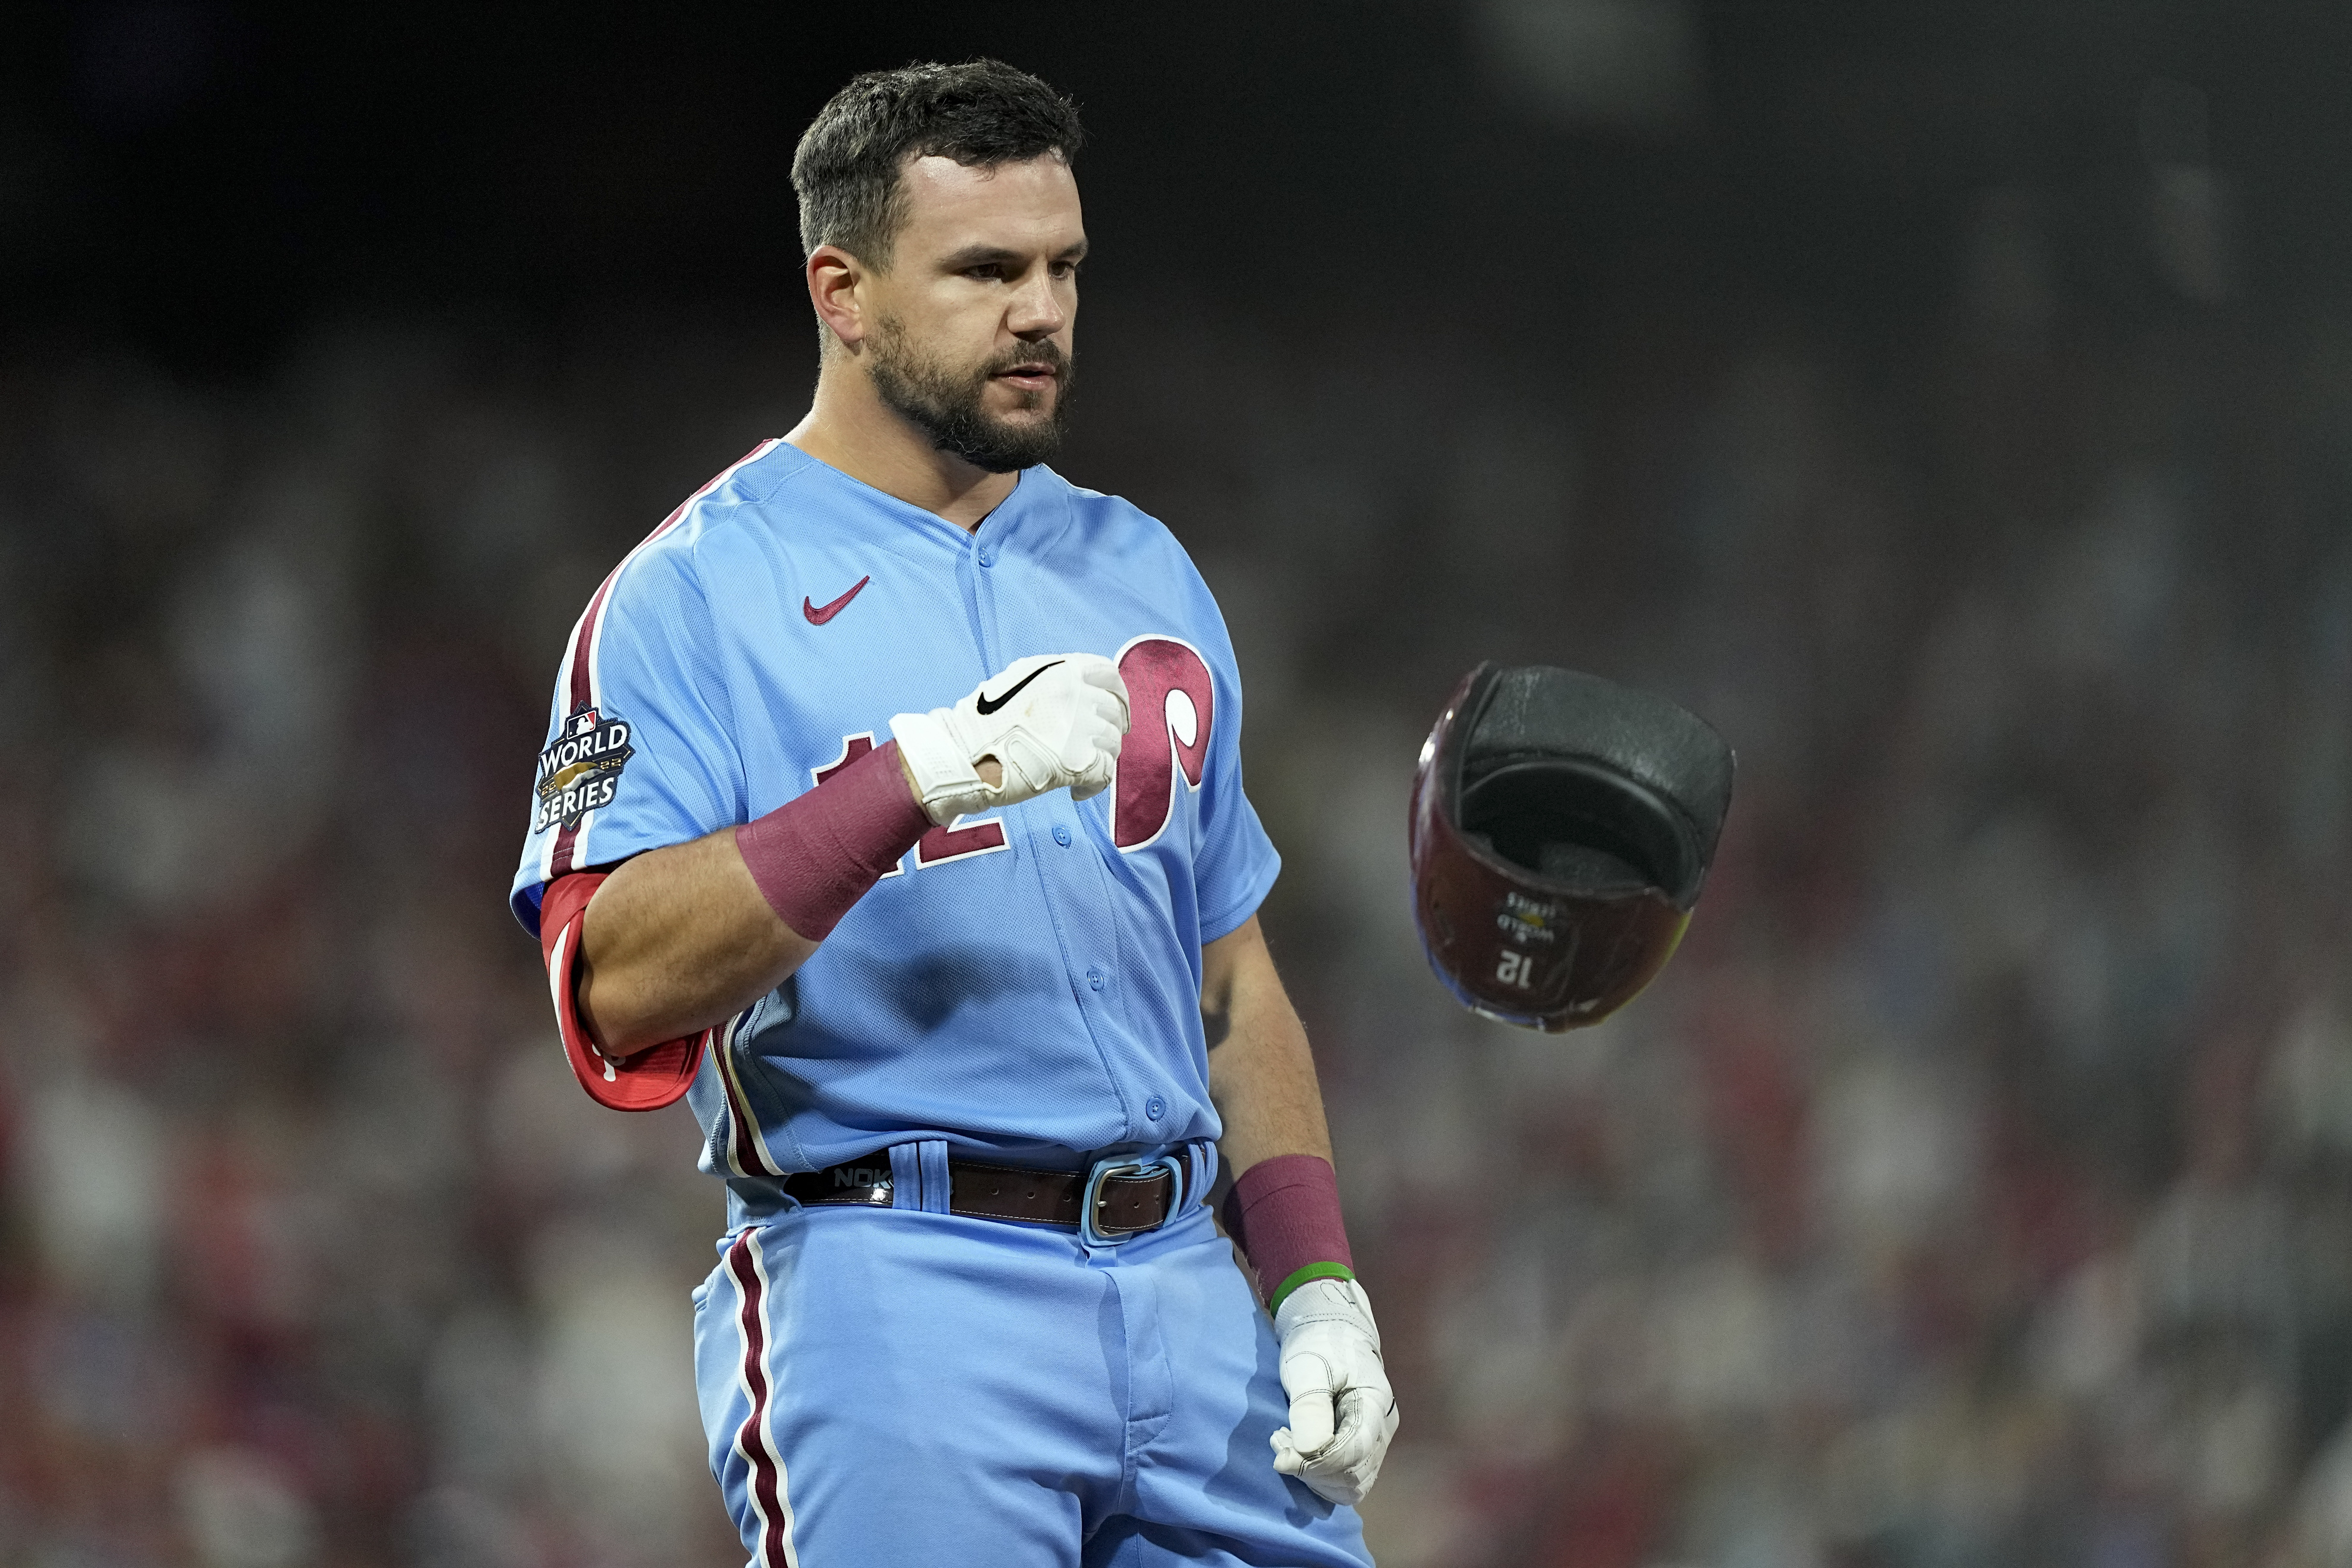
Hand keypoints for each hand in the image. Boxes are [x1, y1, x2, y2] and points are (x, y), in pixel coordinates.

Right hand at [890, 653, 1129, 826]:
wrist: (961, 754)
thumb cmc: (982, 723)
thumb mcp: (1017, 682)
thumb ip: (1052, 681)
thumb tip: (1079, 689)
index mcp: (1061, 671)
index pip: (1108, 674)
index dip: (1117, 694)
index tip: (1116, 710)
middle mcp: (1074, 694)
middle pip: (1112, 712)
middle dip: (1108, 731)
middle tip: (1097, 747)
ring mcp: (1077, 727)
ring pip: (1112, 744)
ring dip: (1100, 759)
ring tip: (1079, 769)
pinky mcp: (1077, 761)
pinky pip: (1105, 774)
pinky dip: (1095, 786)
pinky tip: (1077, 791)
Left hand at [1269, 1278, 1398, 1506]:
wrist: (1330, 1334)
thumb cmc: (1319, 1345)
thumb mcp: (1308, 1367)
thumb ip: (1310, 1407)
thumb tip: (1308, 1451)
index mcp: (1374, 1404)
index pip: (1354, 1453)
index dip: (1317, 1463)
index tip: (1282, 1455)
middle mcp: (1382, 1430)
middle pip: (1353, 1476)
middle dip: (1311, 1471)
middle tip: (1280, 1443)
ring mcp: (1375, 1443)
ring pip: (1351, 1486)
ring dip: (1313, 1477)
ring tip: (1286, 1445)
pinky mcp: (1362, 1450)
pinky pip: (1346, 1481)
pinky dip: (1319, 1478)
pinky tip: (1298, 1453)